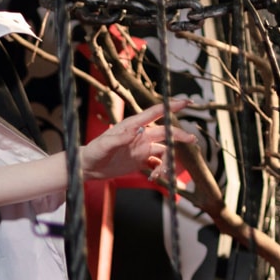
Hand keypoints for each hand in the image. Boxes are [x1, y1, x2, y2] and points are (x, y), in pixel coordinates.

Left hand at [81, 99, 195, 182]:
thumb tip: (136, 131)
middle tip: (191, 140)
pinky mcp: (141, 160)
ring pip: (165, 150)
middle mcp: (141, 135)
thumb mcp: (104, 145)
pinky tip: (155, 178)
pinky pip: (157, 163)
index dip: (171, 106)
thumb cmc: (93, 152)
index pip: (155, 112)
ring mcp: (142, 148)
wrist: (88, 168)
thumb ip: (120, 138)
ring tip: (162, 174)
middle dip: (179, 136)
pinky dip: (160, 170)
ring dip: (168, 161)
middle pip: (166, 132)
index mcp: (133, 125)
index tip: (186, 102)